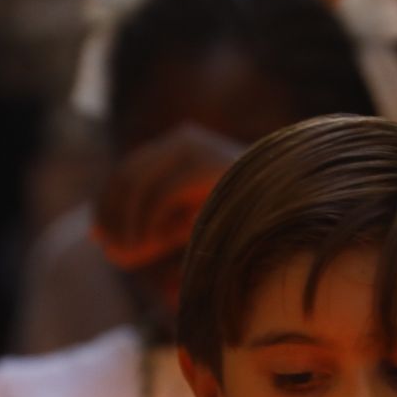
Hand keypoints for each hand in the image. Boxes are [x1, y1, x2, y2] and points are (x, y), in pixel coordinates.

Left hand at [91, 122, 243, 269]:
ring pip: (139, 184)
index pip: (126, 173)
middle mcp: (182, 140)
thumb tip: (100, 243)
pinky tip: (153, 246)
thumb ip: (148, 230)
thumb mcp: (187, 224)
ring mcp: (195, 146)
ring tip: (132, 256)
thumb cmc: (244, 218)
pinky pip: (162, 192)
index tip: (101, 242)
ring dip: (129, 224)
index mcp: (177, 149)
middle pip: (127, 176)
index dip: (106, 206)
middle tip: (116, 255)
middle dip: (114, 218)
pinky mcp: (207, 162)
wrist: (296, 205)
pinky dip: (149, 222)